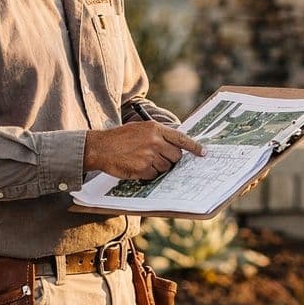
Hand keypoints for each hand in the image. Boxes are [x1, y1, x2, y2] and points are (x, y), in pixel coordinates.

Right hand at [84, 121, 206, 180]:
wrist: (100, 147)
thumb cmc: (119, 138)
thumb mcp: (139, 129)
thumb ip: (157, 135)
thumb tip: (174, 145)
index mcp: (155, 129)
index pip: (181, 138)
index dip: (194, 147)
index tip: (203, 153)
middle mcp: (155, 141)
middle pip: (176, 156)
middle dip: (171, 160)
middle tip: (159, 158)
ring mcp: (149, 156)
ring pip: (165, 168)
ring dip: (157, 167)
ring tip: (142, 160)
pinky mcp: (142, 169)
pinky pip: (153, 175)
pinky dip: (147, 174)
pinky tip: (137, 167)